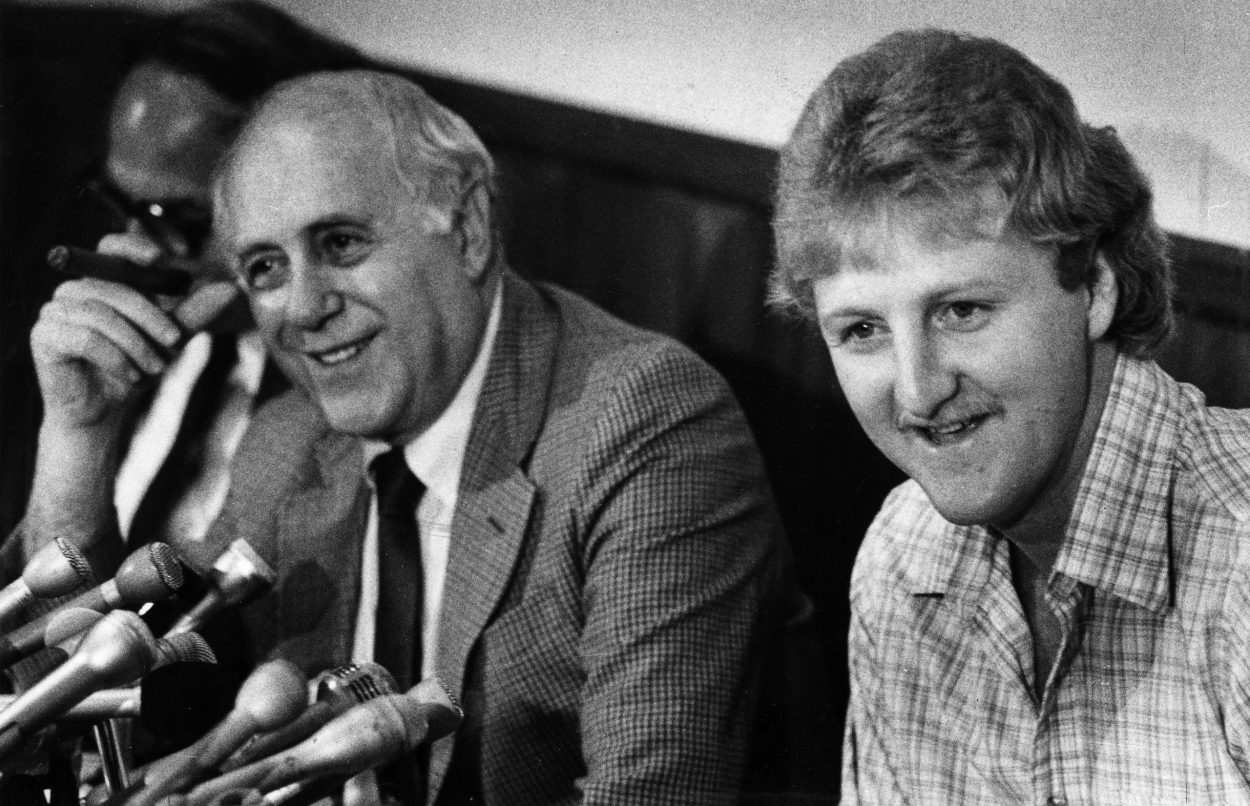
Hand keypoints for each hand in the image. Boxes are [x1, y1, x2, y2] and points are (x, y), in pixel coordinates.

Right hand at [31, 233, 239, 428]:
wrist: (105, 411)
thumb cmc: (135, 368)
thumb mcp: (169, 340)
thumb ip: (194, 313)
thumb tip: (230, 289)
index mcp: (104, 281)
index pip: (113, 247)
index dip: (133, 246)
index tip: (161, 258)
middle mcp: (74, 289)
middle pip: (114, 286)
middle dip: (151, 315)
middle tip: (176, 342)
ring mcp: (54, 310)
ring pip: (102, 314)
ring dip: (136, 344)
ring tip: (153, 370)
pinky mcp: (44, 335)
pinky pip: (85, 338)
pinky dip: (116, 358)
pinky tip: (130, 376)